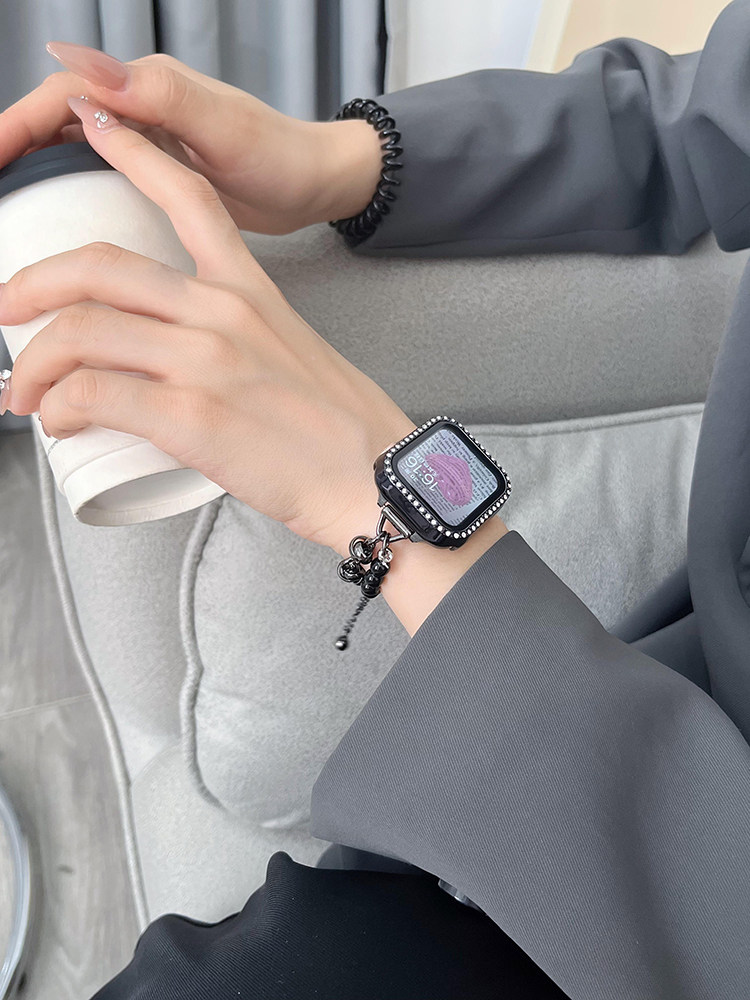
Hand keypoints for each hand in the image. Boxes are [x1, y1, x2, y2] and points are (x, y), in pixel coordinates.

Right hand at [0, 41, 383, 233]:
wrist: (314, 186)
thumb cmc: (280, 156)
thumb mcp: (221, 127)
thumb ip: (156, 96)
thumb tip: (77, 63)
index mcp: (148, 88)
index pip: (61, 96)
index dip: (16, 125)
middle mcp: (142, 108)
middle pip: (57, 120)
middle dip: (16, 150)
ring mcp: (150, 143)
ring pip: (74, 149)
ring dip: (38, 171)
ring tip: (11, 209)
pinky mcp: (160, 175)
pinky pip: (101, 177)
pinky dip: (73, 193)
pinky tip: (60, 222)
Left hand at [0, 94, 414, 554]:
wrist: (372, 476)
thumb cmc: (334, 427)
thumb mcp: (287, 352)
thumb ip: (229, 338)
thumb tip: (163, 359)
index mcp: (248, 289)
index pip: (186, 197)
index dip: (132, 155)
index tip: (97, 128)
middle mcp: (221, 311)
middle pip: (98, 267)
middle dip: (29, 286)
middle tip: (6, 310)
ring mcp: (204, 360)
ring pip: (80, 331)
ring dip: (32, 366)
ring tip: (23, 393)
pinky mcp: (191, 414)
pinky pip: (94, 394)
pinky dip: (59, 408)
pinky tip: (59, 423)